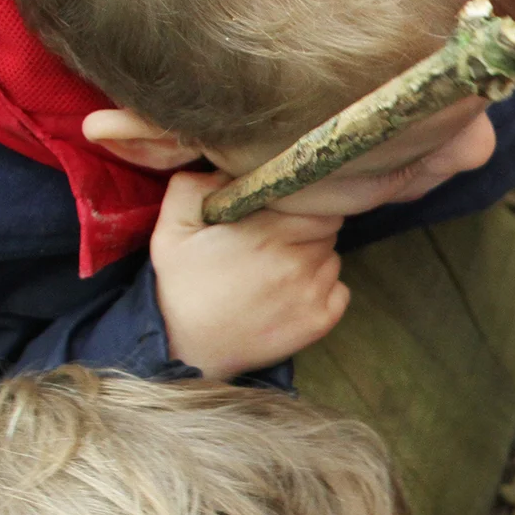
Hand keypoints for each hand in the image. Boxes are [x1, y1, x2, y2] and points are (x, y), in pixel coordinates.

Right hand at [149, 170, 350, 379]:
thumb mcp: (173, 228)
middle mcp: (297, 262)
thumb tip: (229, 167)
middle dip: (308, 229)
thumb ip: (195, 187)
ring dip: (316, 259)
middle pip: (328, 229)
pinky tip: (293, 294)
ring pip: (334, 258)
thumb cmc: (182, 285)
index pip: (315, 203)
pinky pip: (341, 290)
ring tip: (281, 271)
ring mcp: (312, 294)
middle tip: (279, 242)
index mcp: (266, 233)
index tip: (281, 214)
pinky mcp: (320, 321)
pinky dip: (326, 289)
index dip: (300, 205)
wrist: (187, 348)